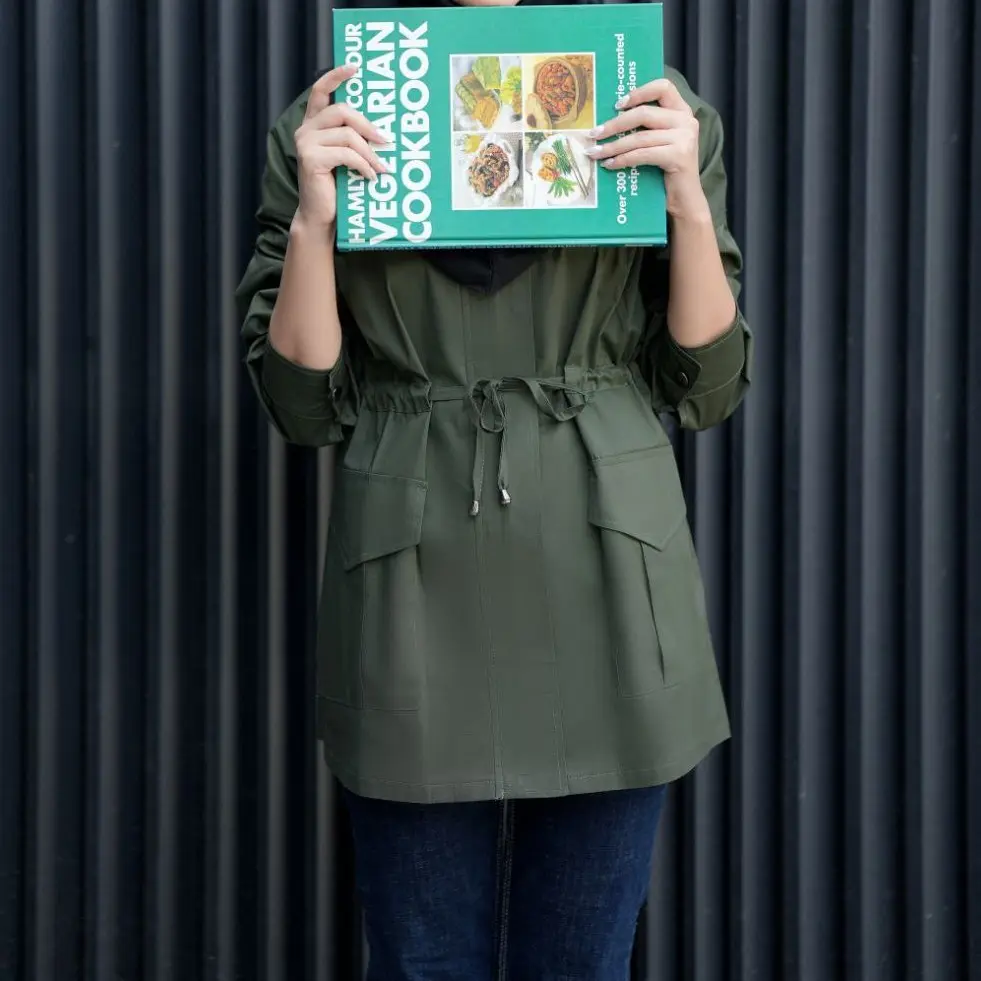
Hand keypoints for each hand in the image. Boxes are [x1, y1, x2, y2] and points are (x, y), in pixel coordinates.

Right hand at [293, 65, 388, 229]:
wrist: (321, 217)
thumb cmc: (337, 188)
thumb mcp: (347, 158)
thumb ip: (354, 140)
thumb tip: (383, 133)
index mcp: (314, 125)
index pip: (320, 91)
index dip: (335, 76)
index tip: (355, 68)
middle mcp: (306, 130)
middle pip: (342, 110)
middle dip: (368, 125)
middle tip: (386, 141)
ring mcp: (305, 143)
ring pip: (347, 134)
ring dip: (370, 153)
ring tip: (382, 168)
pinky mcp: (310, 158)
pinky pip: (346, 154)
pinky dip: (363, 166)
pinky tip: (370, 177)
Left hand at [587, 78, 708, 221]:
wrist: (685, 200)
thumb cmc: (667, 172)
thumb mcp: (659, 143)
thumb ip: (647, 127)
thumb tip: (610, 120)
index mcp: (682, 111)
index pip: (663, 87)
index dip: (639, 92)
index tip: (617, 105)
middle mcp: (686, 120)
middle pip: (644, 113)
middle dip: (615, 124)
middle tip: (594, 134)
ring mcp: (684, 138)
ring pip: (640, 137)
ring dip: (613, 146)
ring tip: (595, 153)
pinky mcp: (679, 156)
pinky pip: (642, 154)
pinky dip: (622, 159)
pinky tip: (609, 165)